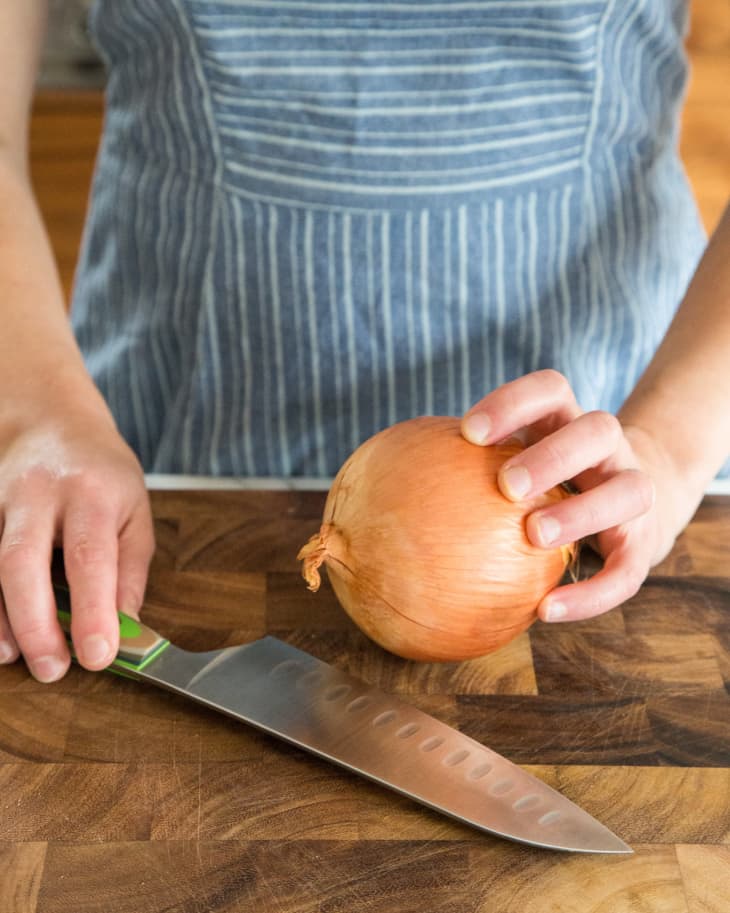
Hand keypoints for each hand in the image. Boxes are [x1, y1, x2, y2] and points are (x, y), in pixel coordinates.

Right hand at [0, 408, 154, 680]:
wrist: (49, 419)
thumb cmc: (101, 473)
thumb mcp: (135, 510)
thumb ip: (131, 569)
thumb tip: (127, 627)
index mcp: (91, 491)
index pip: (90, 557)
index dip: (93, 610)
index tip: (98, 655)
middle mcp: (38, 492)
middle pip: (22, 561)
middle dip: (35, 622)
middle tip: (53, 669)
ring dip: (0, 618)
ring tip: (18, 658)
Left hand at [461, 370, 694, 622]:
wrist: (631, 507)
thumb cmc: (546, 486)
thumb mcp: (514, 465)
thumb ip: (458, 475)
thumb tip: (366, 502)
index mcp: (568, 422)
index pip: (550, 390)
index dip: (513, 402)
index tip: (467, 432)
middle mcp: (608, 449)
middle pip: (596, 429)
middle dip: (552, 454)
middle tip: (505, 484)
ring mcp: (634, 490)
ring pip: (628, 491)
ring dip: (581, 512)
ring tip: (534, 536)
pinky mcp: (646, 544)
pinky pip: (627, 569)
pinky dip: (591, 593)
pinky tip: (546, 612)